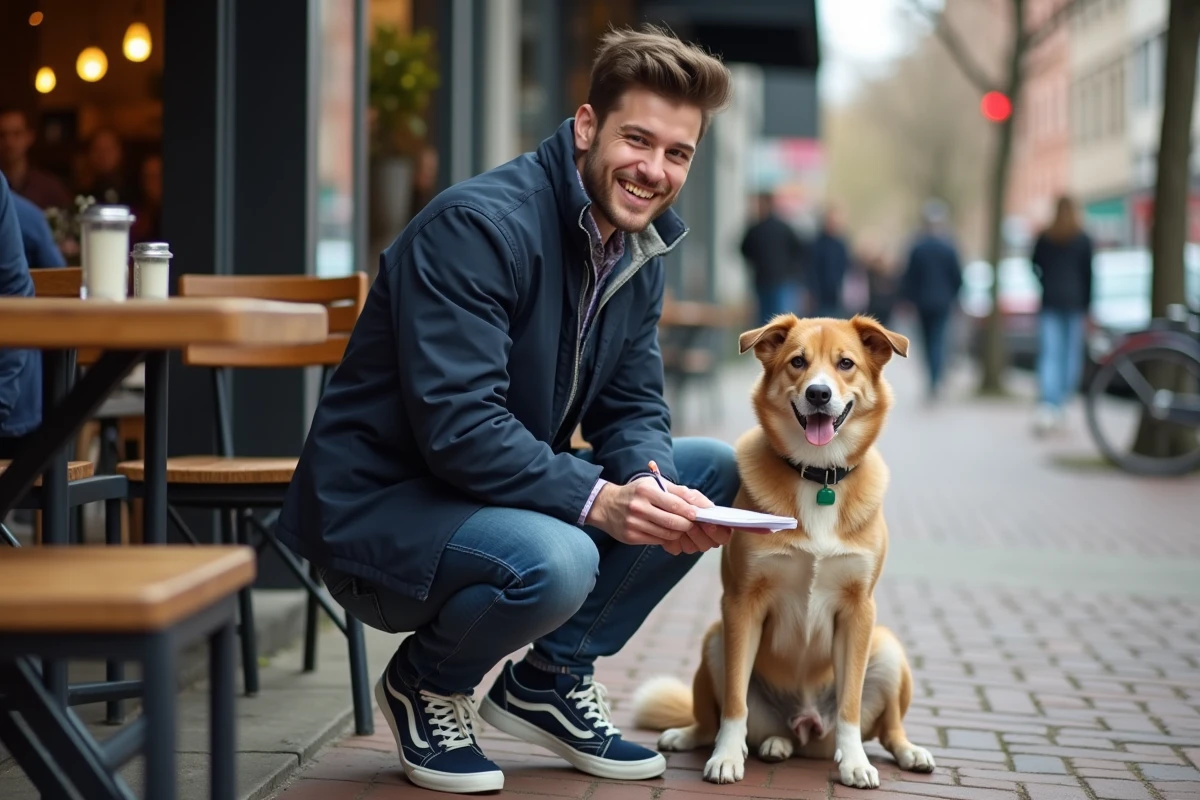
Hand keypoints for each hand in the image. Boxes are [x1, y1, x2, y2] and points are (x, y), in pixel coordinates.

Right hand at [585, 478, 733, 554]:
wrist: (606, 505)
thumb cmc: (636, 493)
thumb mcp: (653, 484)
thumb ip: (678, 492)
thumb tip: (702, 503)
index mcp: (646, 491)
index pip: (674, 503)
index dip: (690, 511)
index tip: (699, 514)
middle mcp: (638, 507)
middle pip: (672, 521)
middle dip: (687, 524)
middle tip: (693, 523)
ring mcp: (634, 524)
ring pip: (667, 533)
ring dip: (679, 532)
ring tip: (681, 527)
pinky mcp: (631, 537)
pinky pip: (658, 540)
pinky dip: (667, 537)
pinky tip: (667, 532)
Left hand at [660, 484, 734, 555]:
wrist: (656, 502)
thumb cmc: (676, 497)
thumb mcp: (685, 492)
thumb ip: (696, 498)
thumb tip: (708, 507)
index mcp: (713, 524)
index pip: (723, 536)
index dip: (719, 532)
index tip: (710, 524)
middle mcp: (703, 537)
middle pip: (708, 545)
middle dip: (701, 535)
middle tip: (693, 525)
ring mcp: (689, 543)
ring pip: (692, 548)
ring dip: (686, 537)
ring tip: (682, 525)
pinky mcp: (675, 547)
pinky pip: (676, 549)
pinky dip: (673, 540)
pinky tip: (670, 531)